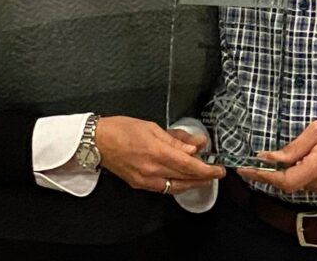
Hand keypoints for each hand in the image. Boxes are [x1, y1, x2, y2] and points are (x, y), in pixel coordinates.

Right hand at [94, 116, 223, 194]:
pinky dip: (177, 185)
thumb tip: (196, 145)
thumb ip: (176, 139)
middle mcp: (152, 170)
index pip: (189, 165)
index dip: (207, 169)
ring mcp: (145, 180)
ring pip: (176, 187)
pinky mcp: (139, 184)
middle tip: (216, 173)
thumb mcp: (153, 127)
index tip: (219, 169)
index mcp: (157, 152)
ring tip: (204, 177)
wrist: (97, 142)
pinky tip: (183, 179)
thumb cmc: (122, 129)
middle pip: (185, 179)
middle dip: (204, 177)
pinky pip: (163, 188)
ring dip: (192, 183)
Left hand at [239, 112, 316, 194]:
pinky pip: (307, 183)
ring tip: (268, 161)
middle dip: (269, 175)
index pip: (285, 181)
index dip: (263, 177)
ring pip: (297, 185)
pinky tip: (290, 163)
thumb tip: (270, 157)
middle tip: (250, 164)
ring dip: (282, 174)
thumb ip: (294, 147)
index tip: (246, 170)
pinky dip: (295, 174)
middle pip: (288, 185)